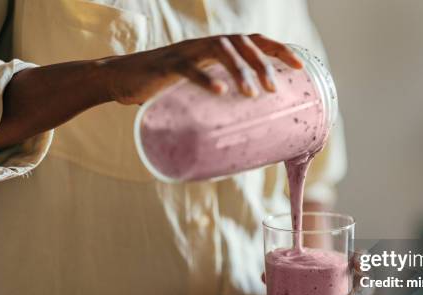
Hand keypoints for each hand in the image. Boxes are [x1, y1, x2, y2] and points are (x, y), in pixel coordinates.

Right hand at [101, 34, 303, 104]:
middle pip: (242, 42)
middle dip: (263, 64)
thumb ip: (221, 96)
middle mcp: (205, 44)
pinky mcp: (167, 65)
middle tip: (273, 90)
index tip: (300, 66)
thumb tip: (250, 125)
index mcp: (217, 49)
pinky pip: (189, 67)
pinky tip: (221, 91)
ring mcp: (186, 51)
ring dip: (240, 71)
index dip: (279, 50)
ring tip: (252, 95)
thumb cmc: (166, 87)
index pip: (254, 40)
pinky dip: (206, 78)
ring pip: (220, 50)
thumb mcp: (200, 88)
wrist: (122, 79)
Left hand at [260, 251, 377, 294]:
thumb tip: (264, 276)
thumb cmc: (308, 278)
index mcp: (345, 266)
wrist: (315, 291)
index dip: (361, 260)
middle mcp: (356, 283)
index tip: (357, 266)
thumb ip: (283, 273)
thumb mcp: (296, 274)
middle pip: (366, 286)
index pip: (359, 258)